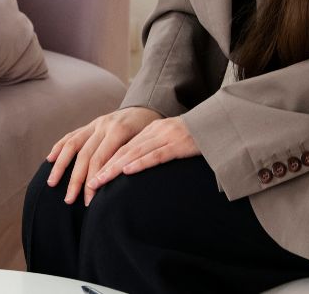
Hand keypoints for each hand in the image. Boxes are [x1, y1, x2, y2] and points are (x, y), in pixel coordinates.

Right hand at [45, 106, 161, 205]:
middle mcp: (103, 125)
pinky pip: (71, 135)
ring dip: (61, 166)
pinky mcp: (90, 124)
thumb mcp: (147, 144)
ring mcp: (95, 124)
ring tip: (52, 183)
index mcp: (119, 130)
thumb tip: (119, 184)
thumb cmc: (150, 132)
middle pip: (85, 155)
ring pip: (73, 145)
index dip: (93, 181)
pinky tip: (50, 159)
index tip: (90, 201)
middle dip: (76, 180)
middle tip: (69, 200)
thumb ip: (132, 158)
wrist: (148, 107)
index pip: (101, 159)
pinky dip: (59, 147)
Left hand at [85, 116, 199, 193]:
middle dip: (103, 167)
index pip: (122, 147)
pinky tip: (127, 171)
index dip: (104, 162)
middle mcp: (155, 131)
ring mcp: (167, 136)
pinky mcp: (180, 144)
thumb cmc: (198, 138)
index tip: (89, 176)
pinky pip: (157, 154)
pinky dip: (140, 163)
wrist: (221, 124)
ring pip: (135, 153)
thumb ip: (157, 151)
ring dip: (114, 168)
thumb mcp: (173, 141)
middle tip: (87, 184)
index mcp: (151, 130)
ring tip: (98, 182)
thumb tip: (137, 169)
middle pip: (123, 150)